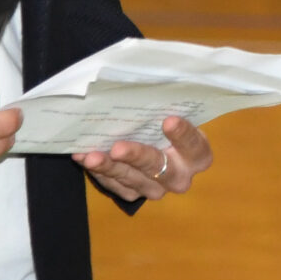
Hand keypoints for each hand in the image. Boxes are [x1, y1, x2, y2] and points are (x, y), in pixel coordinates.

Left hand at [75, 115, 213, 202]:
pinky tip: (84, 157)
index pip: (194, 146)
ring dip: (109, 168)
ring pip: (132, 181)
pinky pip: (116, 186)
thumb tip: (144, 84)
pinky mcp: (135, 195)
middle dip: (136, 157)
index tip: (168, 120)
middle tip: (117, 148)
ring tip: (89, 156)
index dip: (182, 134)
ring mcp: (156, 189)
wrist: (159, 148)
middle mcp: (179, 177)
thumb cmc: (166, 124)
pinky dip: (100, 172)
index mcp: (197, 155)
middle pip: (159, 168)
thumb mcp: (172, 115)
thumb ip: (165, 108)